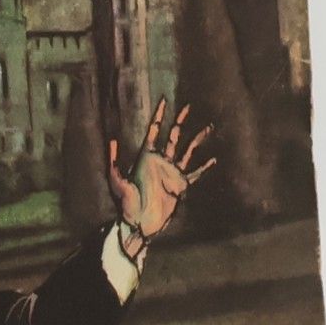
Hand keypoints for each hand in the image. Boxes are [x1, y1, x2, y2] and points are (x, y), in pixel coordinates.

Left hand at [108, 98, 216, 247]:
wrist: (138, 224)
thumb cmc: (125, 204)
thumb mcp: (116, 181)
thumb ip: (113, 161)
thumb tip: (112, 139)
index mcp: (146, 156)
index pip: (154, 131)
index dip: (159, 115)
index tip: (164, 101)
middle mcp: (160, 161)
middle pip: (173, 136)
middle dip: (180, 121)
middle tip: (188, 106)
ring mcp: (171, 172)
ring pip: (187, 150)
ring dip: (197, 139)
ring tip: (208, 127)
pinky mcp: (180, 185)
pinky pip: (195, 173)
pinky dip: (205, 167)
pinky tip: (213, 159)